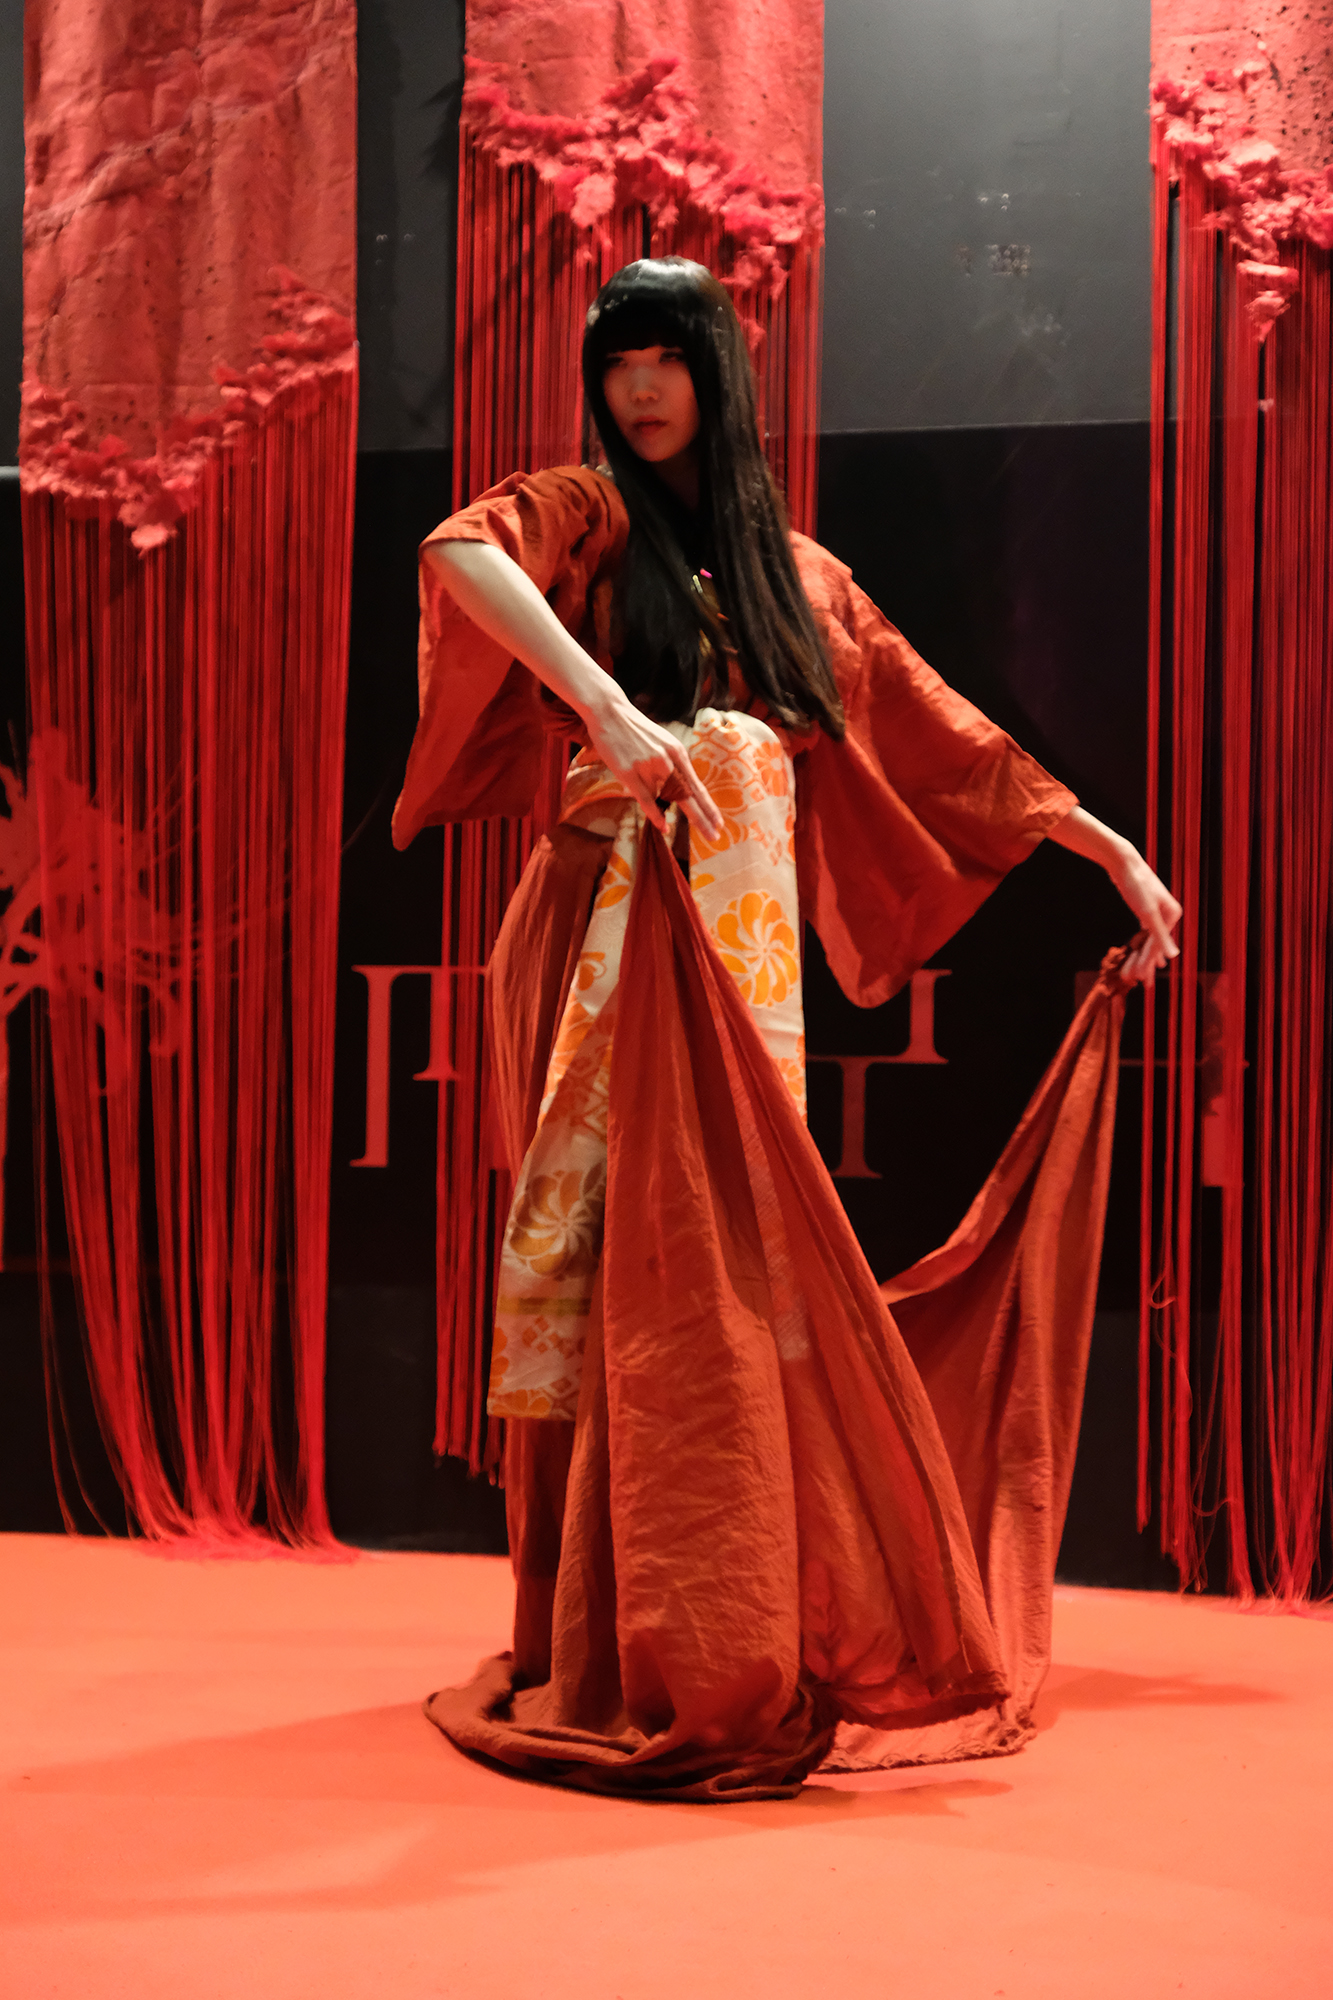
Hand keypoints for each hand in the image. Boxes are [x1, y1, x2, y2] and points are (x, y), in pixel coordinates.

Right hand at [581, 691, 723, 842]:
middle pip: (689, 796)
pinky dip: (656, 815)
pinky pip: (646, 799)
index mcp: (677, 752)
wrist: (610, 713)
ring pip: (665, 798)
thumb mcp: (662, 743)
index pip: (696, 785)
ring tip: (685, 830)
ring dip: (674, 815)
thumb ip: (671, 764)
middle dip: (703, 818)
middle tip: (714, 836)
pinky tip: (665, 827)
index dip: (708, 806)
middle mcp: (667, 760)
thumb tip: (675, 791)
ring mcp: (648, 767)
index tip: (719, 822)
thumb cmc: (636, 730)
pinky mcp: (629, 773)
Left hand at [1110, 848, 1181, 985]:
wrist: (1123, 863)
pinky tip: (1139, 954)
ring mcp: (1156, 912)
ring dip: (1140, 957)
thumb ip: (1160, 935)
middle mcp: (1167, 914)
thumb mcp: (1147, 913)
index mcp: (1172, 915)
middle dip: (1144, 964)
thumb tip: (1173, 956)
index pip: (1158, 945)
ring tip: (1133, 974)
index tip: (1140, 980)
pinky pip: (1143, 933)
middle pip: (1154, 944)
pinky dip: (1140, 945)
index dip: (1148, 964)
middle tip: (1141, 985)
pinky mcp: (1144, 910)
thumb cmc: (1136, 885)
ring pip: (1148, 940)